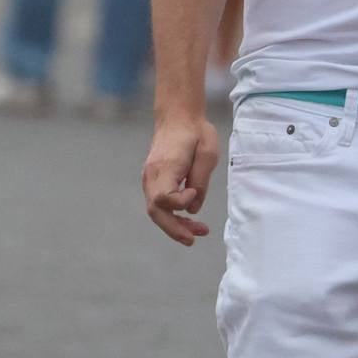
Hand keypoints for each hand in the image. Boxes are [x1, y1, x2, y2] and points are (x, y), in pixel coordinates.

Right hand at [143, 114, 219, 244]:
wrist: (177, 117)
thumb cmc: (195, 133)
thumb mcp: (207, 153)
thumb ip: (200, 181)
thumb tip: (193, 208)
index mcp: (165, 166)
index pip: (163, 197)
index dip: (180, 203)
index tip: (195, 193)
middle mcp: (152, 175)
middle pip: (155, 210)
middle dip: (174, 229)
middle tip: (193, 240)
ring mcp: (149, 178)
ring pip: (155, 210)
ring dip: (174, 224)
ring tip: (197, 232)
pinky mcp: (153, 180)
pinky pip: (158, 203)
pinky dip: (171, 215)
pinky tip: (188, 220)